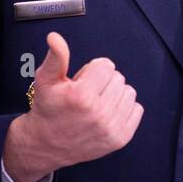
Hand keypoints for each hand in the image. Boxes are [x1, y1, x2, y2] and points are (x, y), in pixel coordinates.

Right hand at [3, 32, 143, 181]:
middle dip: (103, 81)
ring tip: (97, 103)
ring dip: (115, 94)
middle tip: (87, 94)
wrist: (46, 144)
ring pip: (129, 92)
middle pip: (118, 78)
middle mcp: (98, 114)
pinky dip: (125, 108)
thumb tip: (55, 37)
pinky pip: (137, 109)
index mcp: (81, 96)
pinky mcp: (120, 139)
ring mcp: (111, 128)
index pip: (106, 65)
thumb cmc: (47, 109)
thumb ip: (56, 57)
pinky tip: (107, 112)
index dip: (93, 70)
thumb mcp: (46, 80)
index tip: (82, 81)